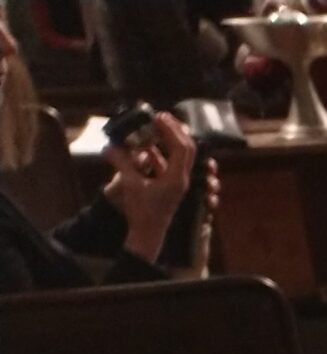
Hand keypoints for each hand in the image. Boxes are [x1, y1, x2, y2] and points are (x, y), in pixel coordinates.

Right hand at [104, 112, 195, 260]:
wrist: (147, 233)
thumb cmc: (141, 212)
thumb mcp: (130, 184)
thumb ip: (121, 162)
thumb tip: (108, 145)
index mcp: (177, 178)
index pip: (182, 148)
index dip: (171, 129)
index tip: (158, 116)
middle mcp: (181, 179)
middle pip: (186, 148)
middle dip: (175, 130)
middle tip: (161, 116)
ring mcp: (177, 182)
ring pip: (178, 155)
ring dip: (167, 140)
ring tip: (153, 127)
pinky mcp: (169, 185)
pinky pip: (168, 164)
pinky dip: (159, 152)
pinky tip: (145, 146)